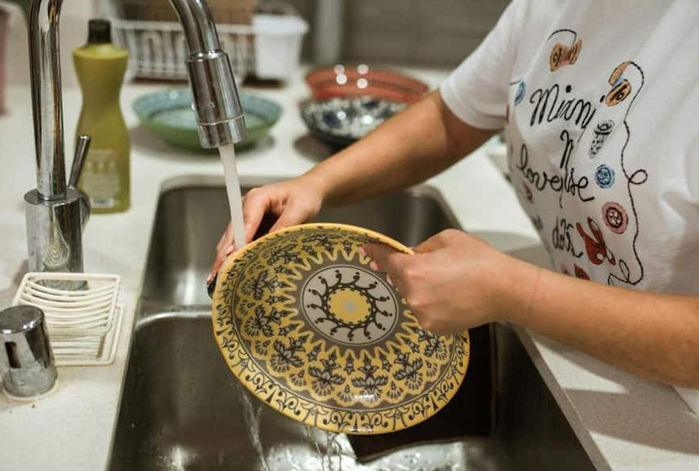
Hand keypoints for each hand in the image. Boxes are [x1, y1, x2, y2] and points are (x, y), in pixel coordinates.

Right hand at [208, 175, 325, 282]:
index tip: (232, 256)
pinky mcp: (251, 226)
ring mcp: (247, 217)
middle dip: (224, 254)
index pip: (244, 222)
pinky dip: (236, 256)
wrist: (309, 191)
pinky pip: (241, 242)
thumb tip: (269, 245)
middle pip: (232, 232)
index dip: (237, 240)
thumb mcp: (300, 210)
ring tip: (220, 277)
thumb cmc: (305, 196)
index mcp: (257, 198)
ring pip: (232, 239)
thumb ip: (284, 226)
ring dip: (226, 257)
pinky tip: (232, 270)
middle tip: (219, 273)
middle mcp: (247, 206)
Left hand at [362, 229, 536, 333]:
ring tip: (448, 283)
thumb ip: (422, 247)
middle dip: (409, 272)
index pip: (386, 260)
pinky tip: (450, 297)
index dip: (376, 254)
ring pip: (412, 297)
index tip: (366, 251)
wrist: (505, 290)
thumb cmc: (479, 260)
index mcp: (413, 270)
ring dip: (421, 289)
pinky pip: (424, 311)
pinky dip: (431, 304)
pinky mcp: (433, 328)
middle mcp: (413, 295)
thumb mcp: (447, 239)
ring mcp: (422, 315)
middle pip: (399, 280)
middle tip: (433, 267)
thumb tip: (410, 256)